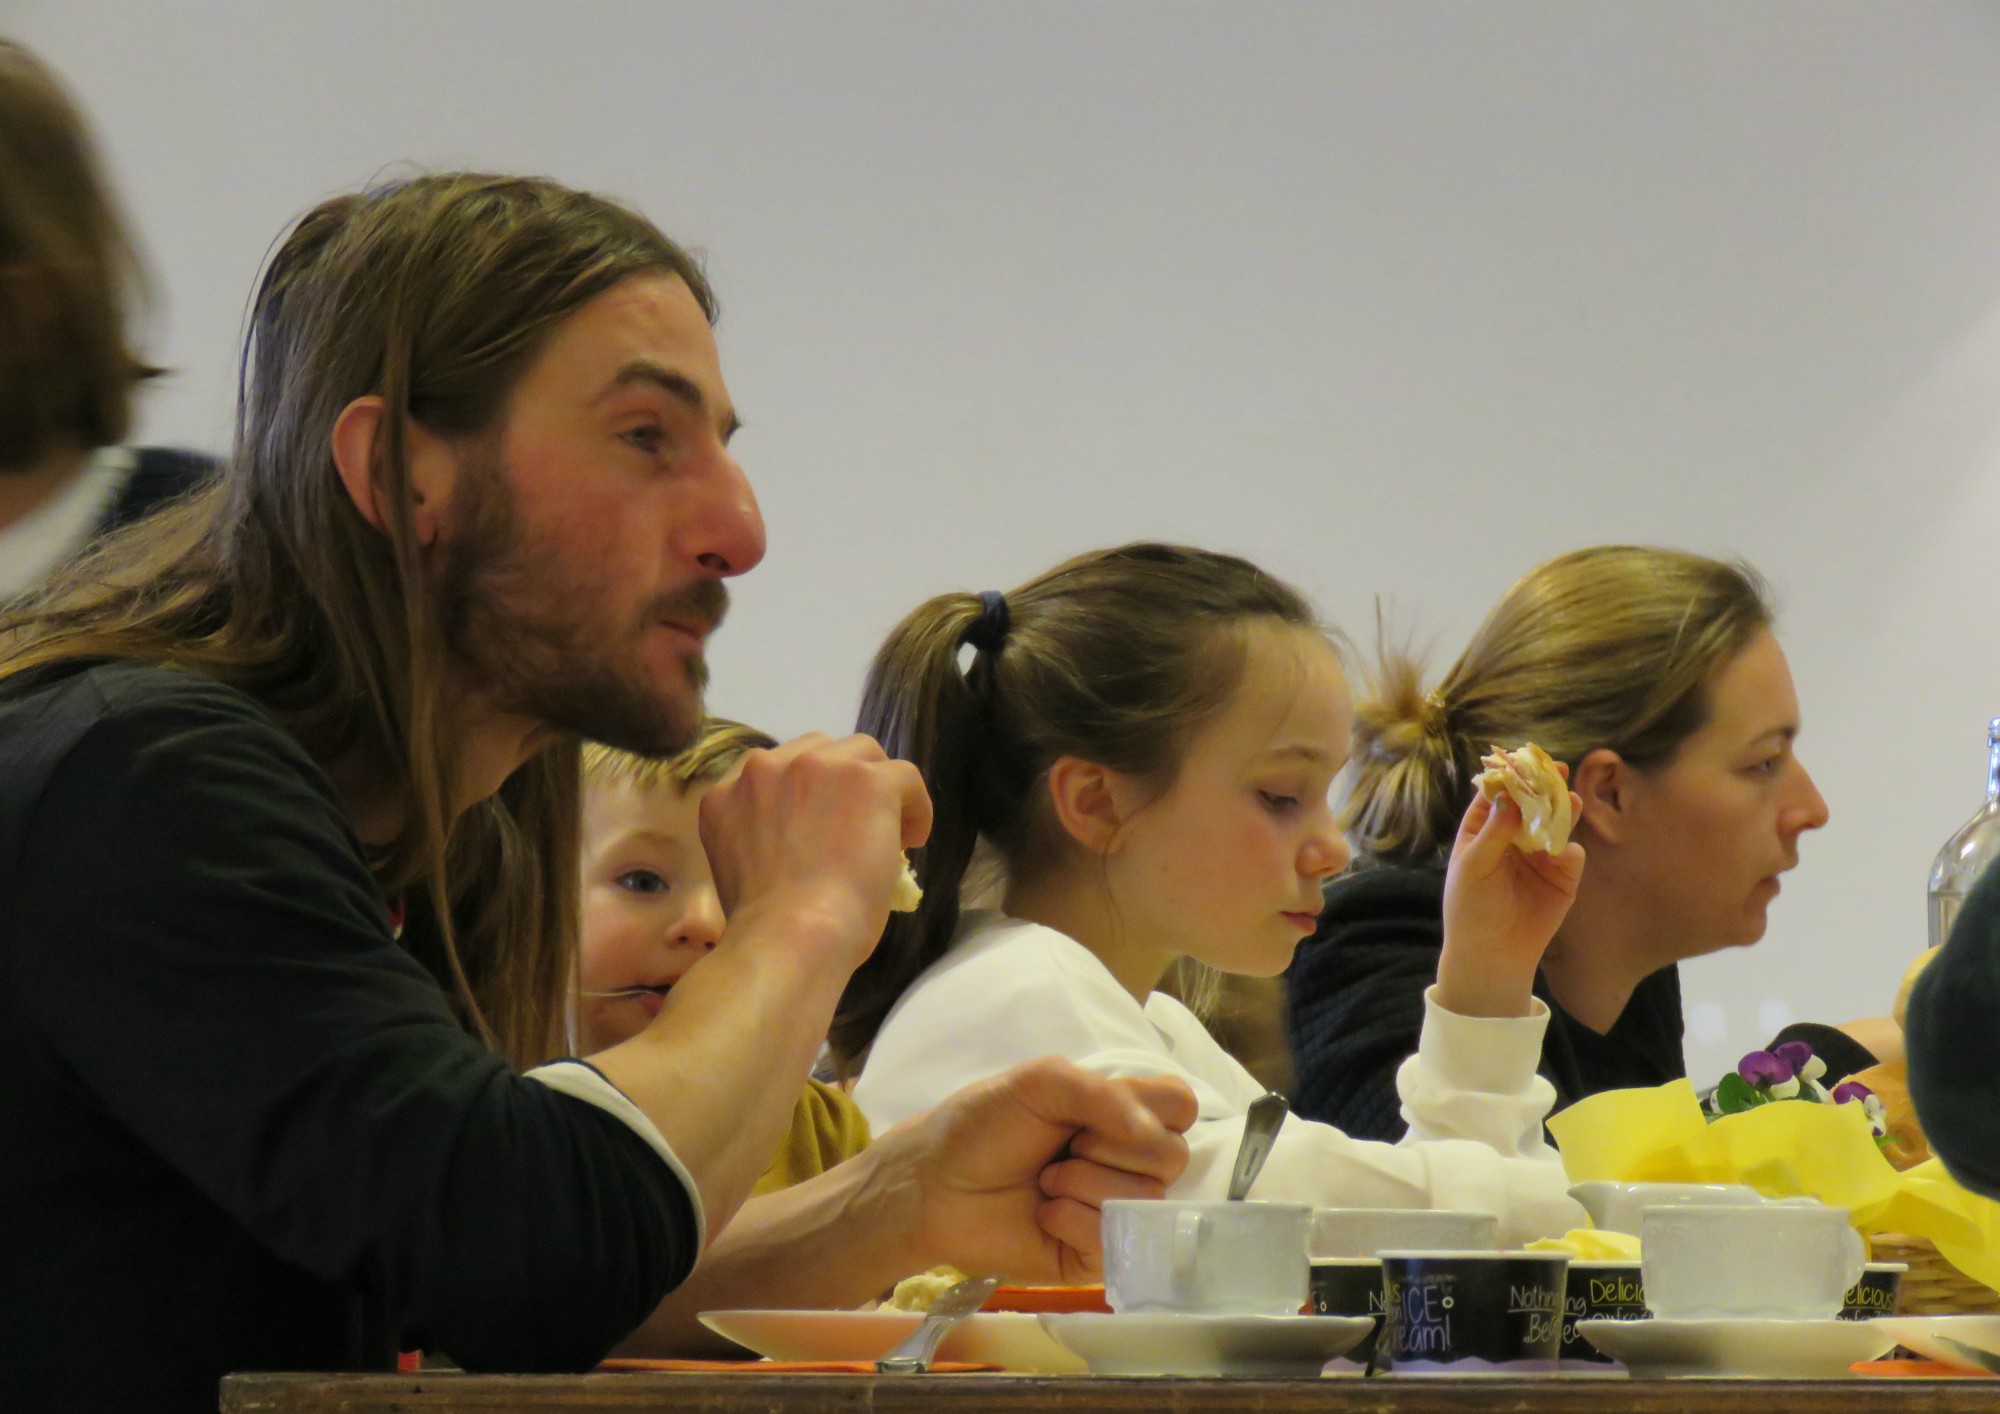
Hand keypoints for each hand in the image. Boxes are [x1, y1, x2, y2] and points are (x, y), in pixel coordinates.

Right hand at [698, 732, 930, 967]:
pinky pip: (904, 775)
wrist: (791, 936)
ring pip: (863, 754)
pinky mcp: (866, 780)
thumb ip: (762, 836)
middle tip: (856, 822)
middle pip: (818, 751)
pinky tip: (914, 838)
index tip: (822, 823)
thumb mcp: (740, 867)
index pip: (774, 770)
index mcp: (725, 794)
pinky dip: (915, 805)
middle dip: (840, 781)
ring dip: (876, 786)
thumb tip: (808, 845)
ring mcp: (815, 767)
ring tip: (890, 828)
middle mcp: (763, 768)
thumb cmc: (764, 926)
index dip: (805, 793)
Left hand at [872, 1058, 1197, 1285]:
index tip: (1104, 1113)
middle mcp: (1125, 1161)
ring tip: (1045, 1181)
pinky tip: (1045, 1214)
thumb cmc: (982, 1125)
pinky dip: (1076, 1220)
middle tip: (1065, 1147)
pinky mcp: (1095, 1255)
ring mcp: (1113, 1210)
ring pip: (1147, 1200)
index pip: (1181, 1107)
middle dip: (1112, 1148)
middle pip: (1173, 1157)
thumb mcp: (1042, 1082)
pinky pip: (1117, 1240)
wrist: (932, 1184)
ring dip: (1086, 1184)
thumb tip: (1154, 1135)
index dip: (1155, 1112)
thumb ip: (1105, 1094)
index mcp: (1119, 1113)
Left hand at [1437, 781, 1584, 1017]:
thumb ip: (1493, 833)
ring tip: (1571, 800)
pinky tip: (1565, 851)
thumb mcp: (1473, 866)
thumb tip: (1509, 798)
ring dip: (1564, 812)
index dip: (1511, 777)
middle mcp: (1513, 837)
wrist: (1492, 953)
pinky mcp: (1562, 878)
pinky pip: (1570, 857)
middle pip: (1532, 805)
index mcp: (1484, 830)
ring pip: (1555, 826)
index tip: (1524, 761)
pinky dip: (1570, 852)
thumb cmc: (1470, 907)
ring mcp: (1539, 856)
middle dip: (1544, 787)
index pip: (1498, 795)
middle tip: (1559, 769)